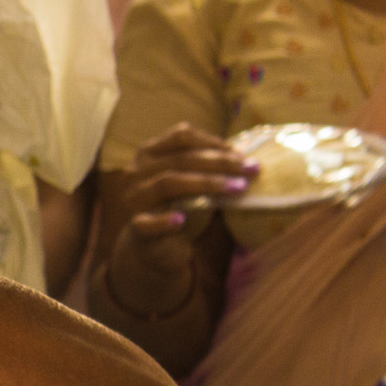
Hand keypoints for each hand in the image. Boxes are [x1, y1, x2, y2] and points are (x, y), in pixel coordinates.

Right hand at [105, 123, 254, 304]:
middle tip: (251, 169)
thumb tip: (248, 159)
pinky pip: (147, 222)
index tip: (241, 153)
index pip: (181, 137)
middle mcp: (136, 172)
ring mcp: (133, 199)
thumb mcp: (196, 185)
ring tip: (237, 189)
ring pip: (168, 183)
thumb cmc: (181, 209)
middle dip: (220, 163)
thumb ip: (210, 170)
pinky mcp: (136, 227)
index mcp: (150, 154)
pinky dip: (163, 220)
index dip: (213, 142)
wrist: (158, 249)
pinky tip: (180, 220)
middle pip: (180, 159)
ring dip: (206, 184)